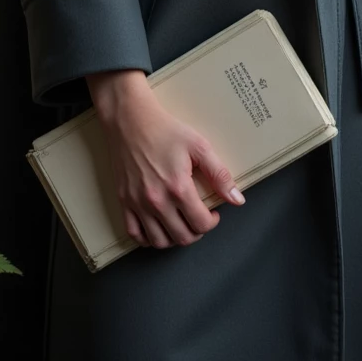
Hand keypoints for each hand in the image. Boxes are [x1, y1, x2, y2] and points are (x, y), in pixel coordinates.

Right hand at [86, 69, 245, 249]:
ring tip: (181, 224)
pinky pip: (135, 234)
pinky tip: (157, 228)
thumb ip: (219, 174)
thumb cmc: (165, 130)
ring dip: (174, 238)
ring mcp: (138, 203)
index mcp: (178, 188)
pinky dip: (147, 239)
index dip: (212, 222)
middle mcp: (157, 201)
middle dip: (196, 232)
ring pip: (159, 241)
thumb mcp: (198, 146)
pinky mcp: (124, 201)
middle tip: (199, 218)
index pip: (200, 224)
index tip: (213, 213)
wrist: (130, 120)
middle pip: (182, 237)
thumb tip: (237, 199)